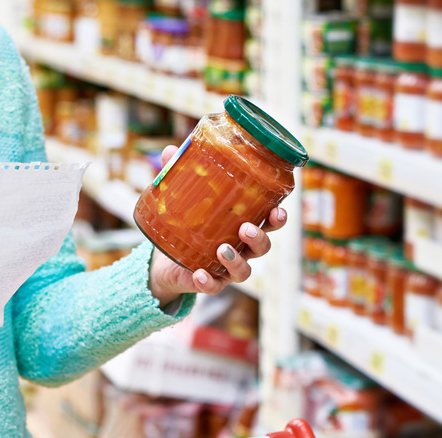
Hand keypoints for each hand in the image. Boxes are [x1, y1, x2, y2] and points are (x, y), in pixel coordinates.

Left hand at [149, 145, 287, 304]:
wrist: (163, 261)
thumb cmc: (184, 224)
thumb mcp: (180, 198)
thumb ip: (178, 175)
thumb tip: (171, 150)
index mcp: (242, 225)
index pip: (268, 222)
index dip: (277, 218)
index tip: (278, 210)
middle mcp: (240, 248)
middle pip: (263, 247)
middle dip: (260, 238)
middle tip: (246, 228)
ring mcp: (226, 269)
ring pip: (244, 270)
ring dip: (237, 260)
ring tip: (223, 249)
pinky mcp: (208, 283)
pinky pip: (214, 286)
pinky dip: (208, 282)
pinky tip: (200, 274)